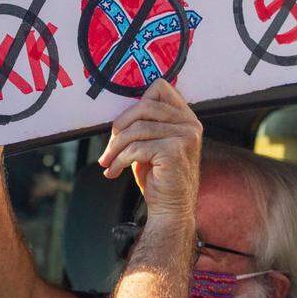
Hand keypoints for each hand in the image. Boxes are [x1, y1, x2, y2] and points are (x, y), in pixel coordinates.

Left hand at [98, 80, 202, 221]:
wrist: (171, 209)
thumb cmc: (159, 176)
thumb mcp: (153, 143)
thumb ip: (146, 123)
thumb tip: (120, 112)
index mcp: (186, 117)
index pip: (160, 88)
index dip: (137, 103)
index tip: (122, 126)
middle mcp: (190, 124)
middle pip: (144, 107)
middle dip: (119, 127)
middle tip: (109, 148)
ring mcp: (185, 137)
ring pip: (137, 130)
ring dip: (115, 148)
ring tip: (107, 162)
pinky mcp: (175, 151)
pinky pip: (136, 148)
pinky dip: (119, 160)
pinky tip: (114, 171)